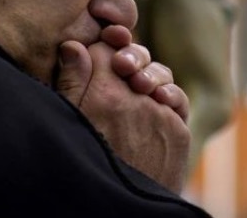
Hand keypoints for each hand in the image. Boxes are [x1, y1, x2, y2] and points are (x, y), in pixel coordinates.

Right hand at [57, 27, 190, 192]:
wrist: (117, 210)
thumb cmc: (84, 166)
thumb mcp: (67, 121)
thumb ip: (71, 82)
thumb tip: (74, 45)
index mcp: (102, 92)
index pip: (105, 47)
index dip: (100, 49)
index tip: (97, 57)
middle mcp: (134, 98)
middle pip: (134, 56)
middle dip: (126, 59)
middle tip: (118, 70)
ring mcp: (160, 114)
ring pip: (158, 75)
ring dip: (148, 78)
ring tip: (136, 88)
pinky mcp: (179, 131)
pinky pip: (176, 99)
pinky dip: (166, 98)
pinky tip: (154, 105)